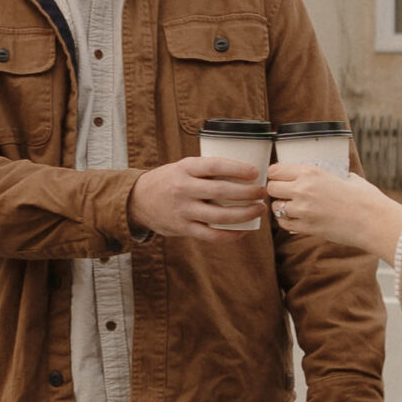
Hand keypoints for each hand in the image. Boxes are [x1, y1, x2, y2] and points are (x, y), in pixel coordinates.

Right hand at [129, 157, 267, 242]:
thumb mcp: (183, 167)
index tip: (255, 172)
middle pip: (221, 192)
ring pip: (220, 216)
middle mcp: (183, 189)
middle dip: (247, 193)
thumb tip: (244, 173)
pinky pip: (211, 235)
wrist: (138, 200)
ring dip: (244, 214)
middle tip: (262, 192)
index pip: (215, 166)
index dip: (237, 169)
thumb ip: (206, 170)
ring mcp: (183, 210)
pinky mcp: (183, 228)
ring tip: (259, 210)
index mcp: (185, 168)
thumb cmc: (169, 181)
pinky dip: (230, 235)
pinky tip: (243, 231)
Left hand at [266, 163, 401, 263]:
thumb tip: (331, 175)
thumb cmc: (365, 199)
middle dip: (277, 191)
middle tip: (286, 194)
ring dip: (282, 207)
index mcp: (312, 172)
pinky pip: (284, 224)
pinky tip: (297, 219)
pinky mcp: (306, 228)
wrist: (374, 222)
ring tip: (293, 208)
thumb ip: (332, 175)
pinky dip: (287, 222)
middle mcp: (303, 189)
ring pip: (275, 207)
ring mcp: (303, 210)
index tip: (280, 178)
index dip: (276, 175)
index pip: (276, 170)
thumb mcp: (348, 178)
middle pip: (271, 188)